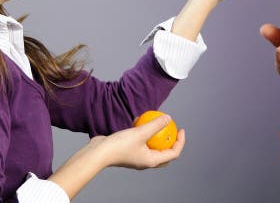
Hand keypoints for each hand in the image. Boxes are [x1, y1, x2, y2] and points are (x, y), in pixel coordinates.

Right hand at [49, 114, 185, 197]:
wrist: (99, 152)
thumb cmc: (120, 145)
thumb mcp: (141, 132)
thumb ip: (155, 125)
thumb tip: (168, 118)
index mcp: (151, 161)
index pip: (173, 153)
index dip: (180, 141)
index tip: (181, 129)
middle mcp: (146, 161)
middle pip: (164, 153)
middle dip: (171, 142)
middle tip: (173, 129)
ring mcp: (137, 157)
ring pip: (152, 147)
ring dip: (156, 136)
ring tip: (156, 122)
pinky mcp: (129, 151)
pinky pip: (141, 142)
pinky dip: (143, 133)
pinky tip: (139, 120)